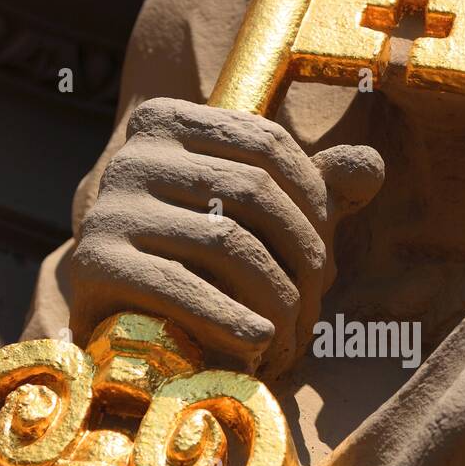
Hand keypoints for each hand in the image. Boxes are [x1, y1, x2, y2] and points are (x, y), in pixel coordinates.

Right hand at [70, 98, 383, 375]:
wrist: (115, 321)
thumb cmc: (198, 262)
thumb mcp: (256, 216)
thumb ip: (313, 187)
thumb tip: (372, 166)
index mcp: (169, 122)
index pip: (267, 144)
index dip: (315, 201)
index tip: (329, 259)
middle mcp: (134, 153)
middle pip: (252, 191)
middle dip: (302, 255)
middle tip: (317, 309)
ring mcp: (109, 205)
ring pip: (227, 241)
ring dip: (277, 297)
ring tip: (292, 335)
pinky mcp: (92, 262)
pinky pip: (179, 287)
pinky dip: (228, 318)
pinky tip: (261, 343)